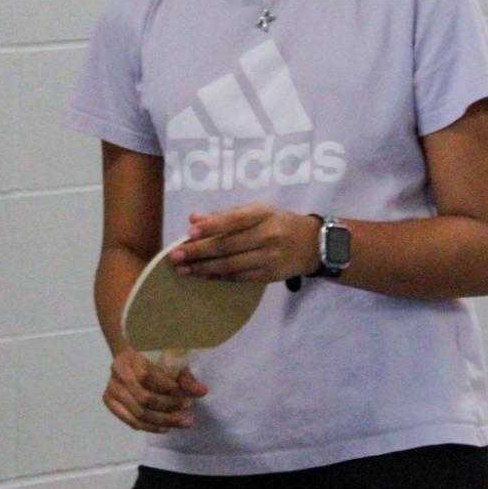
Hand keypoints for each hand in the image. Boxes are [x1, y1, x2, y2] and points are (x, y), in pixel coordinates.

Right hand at [103, 346, 207, 433]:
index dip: (164, 386)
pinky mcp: (110, 403)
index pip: (146, 375)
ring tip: (182, 421)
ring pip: (138, 413)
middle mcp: (117, 373)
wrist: (130, 358)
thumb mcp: (170, 363)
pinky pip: (131, 421)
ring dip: (162, 421)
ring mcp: (111, 389)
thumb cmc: (153, 359)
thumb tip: (202, 391)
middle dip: (168, 406)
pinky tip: (165, 428)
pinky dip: (150, 427)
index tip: (181, 392)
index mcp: (130, 356)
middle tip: (188, 408)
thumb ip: (185, 378)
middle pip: (143, 398)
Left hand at [171, 205, 318, 284]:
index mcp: (263, 214)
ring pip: (230, 265)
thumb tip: (194, 218)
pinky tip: (202, 276)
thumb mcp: (257, 211)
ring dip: (203, 269)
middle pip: (228, 246)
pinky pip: (239, 277)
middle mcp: (268, 235)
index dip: (211, 227)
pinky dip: (218, 277)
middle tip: (175, 256)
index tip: (189, 232)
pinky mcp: (269, 275)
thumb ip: (226, 215)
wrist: (312, 244)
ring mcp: (269, 257)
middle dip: (198, 252)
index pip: (234, 220)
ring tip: (182, 269)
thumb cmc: (277, 222)